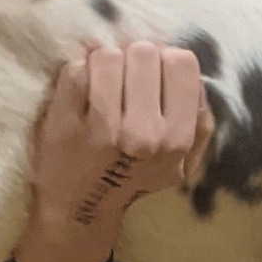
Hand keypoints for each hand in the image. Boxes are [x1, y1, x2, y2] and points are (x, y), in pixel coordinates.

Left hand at [13, 41, 213, 261]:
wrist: (80, 210)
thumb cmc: (133, 178)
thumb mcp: (181, 161)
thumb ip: (199, 120)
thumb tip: (192, 74)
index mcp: (176, 139)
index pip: (181, 62)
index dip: (165, 61)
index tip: (152, 76)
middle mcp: (142, 133)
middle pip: (144, 51)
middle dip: (133, 59)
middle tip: (123, 80)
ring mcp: (100, 127)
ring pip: (107, 54)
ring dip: (103, 63)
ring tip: (101, 84)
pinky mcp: (63, 121)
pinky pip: (75, 69)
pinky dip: (78, 73)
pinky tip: (80, 93)